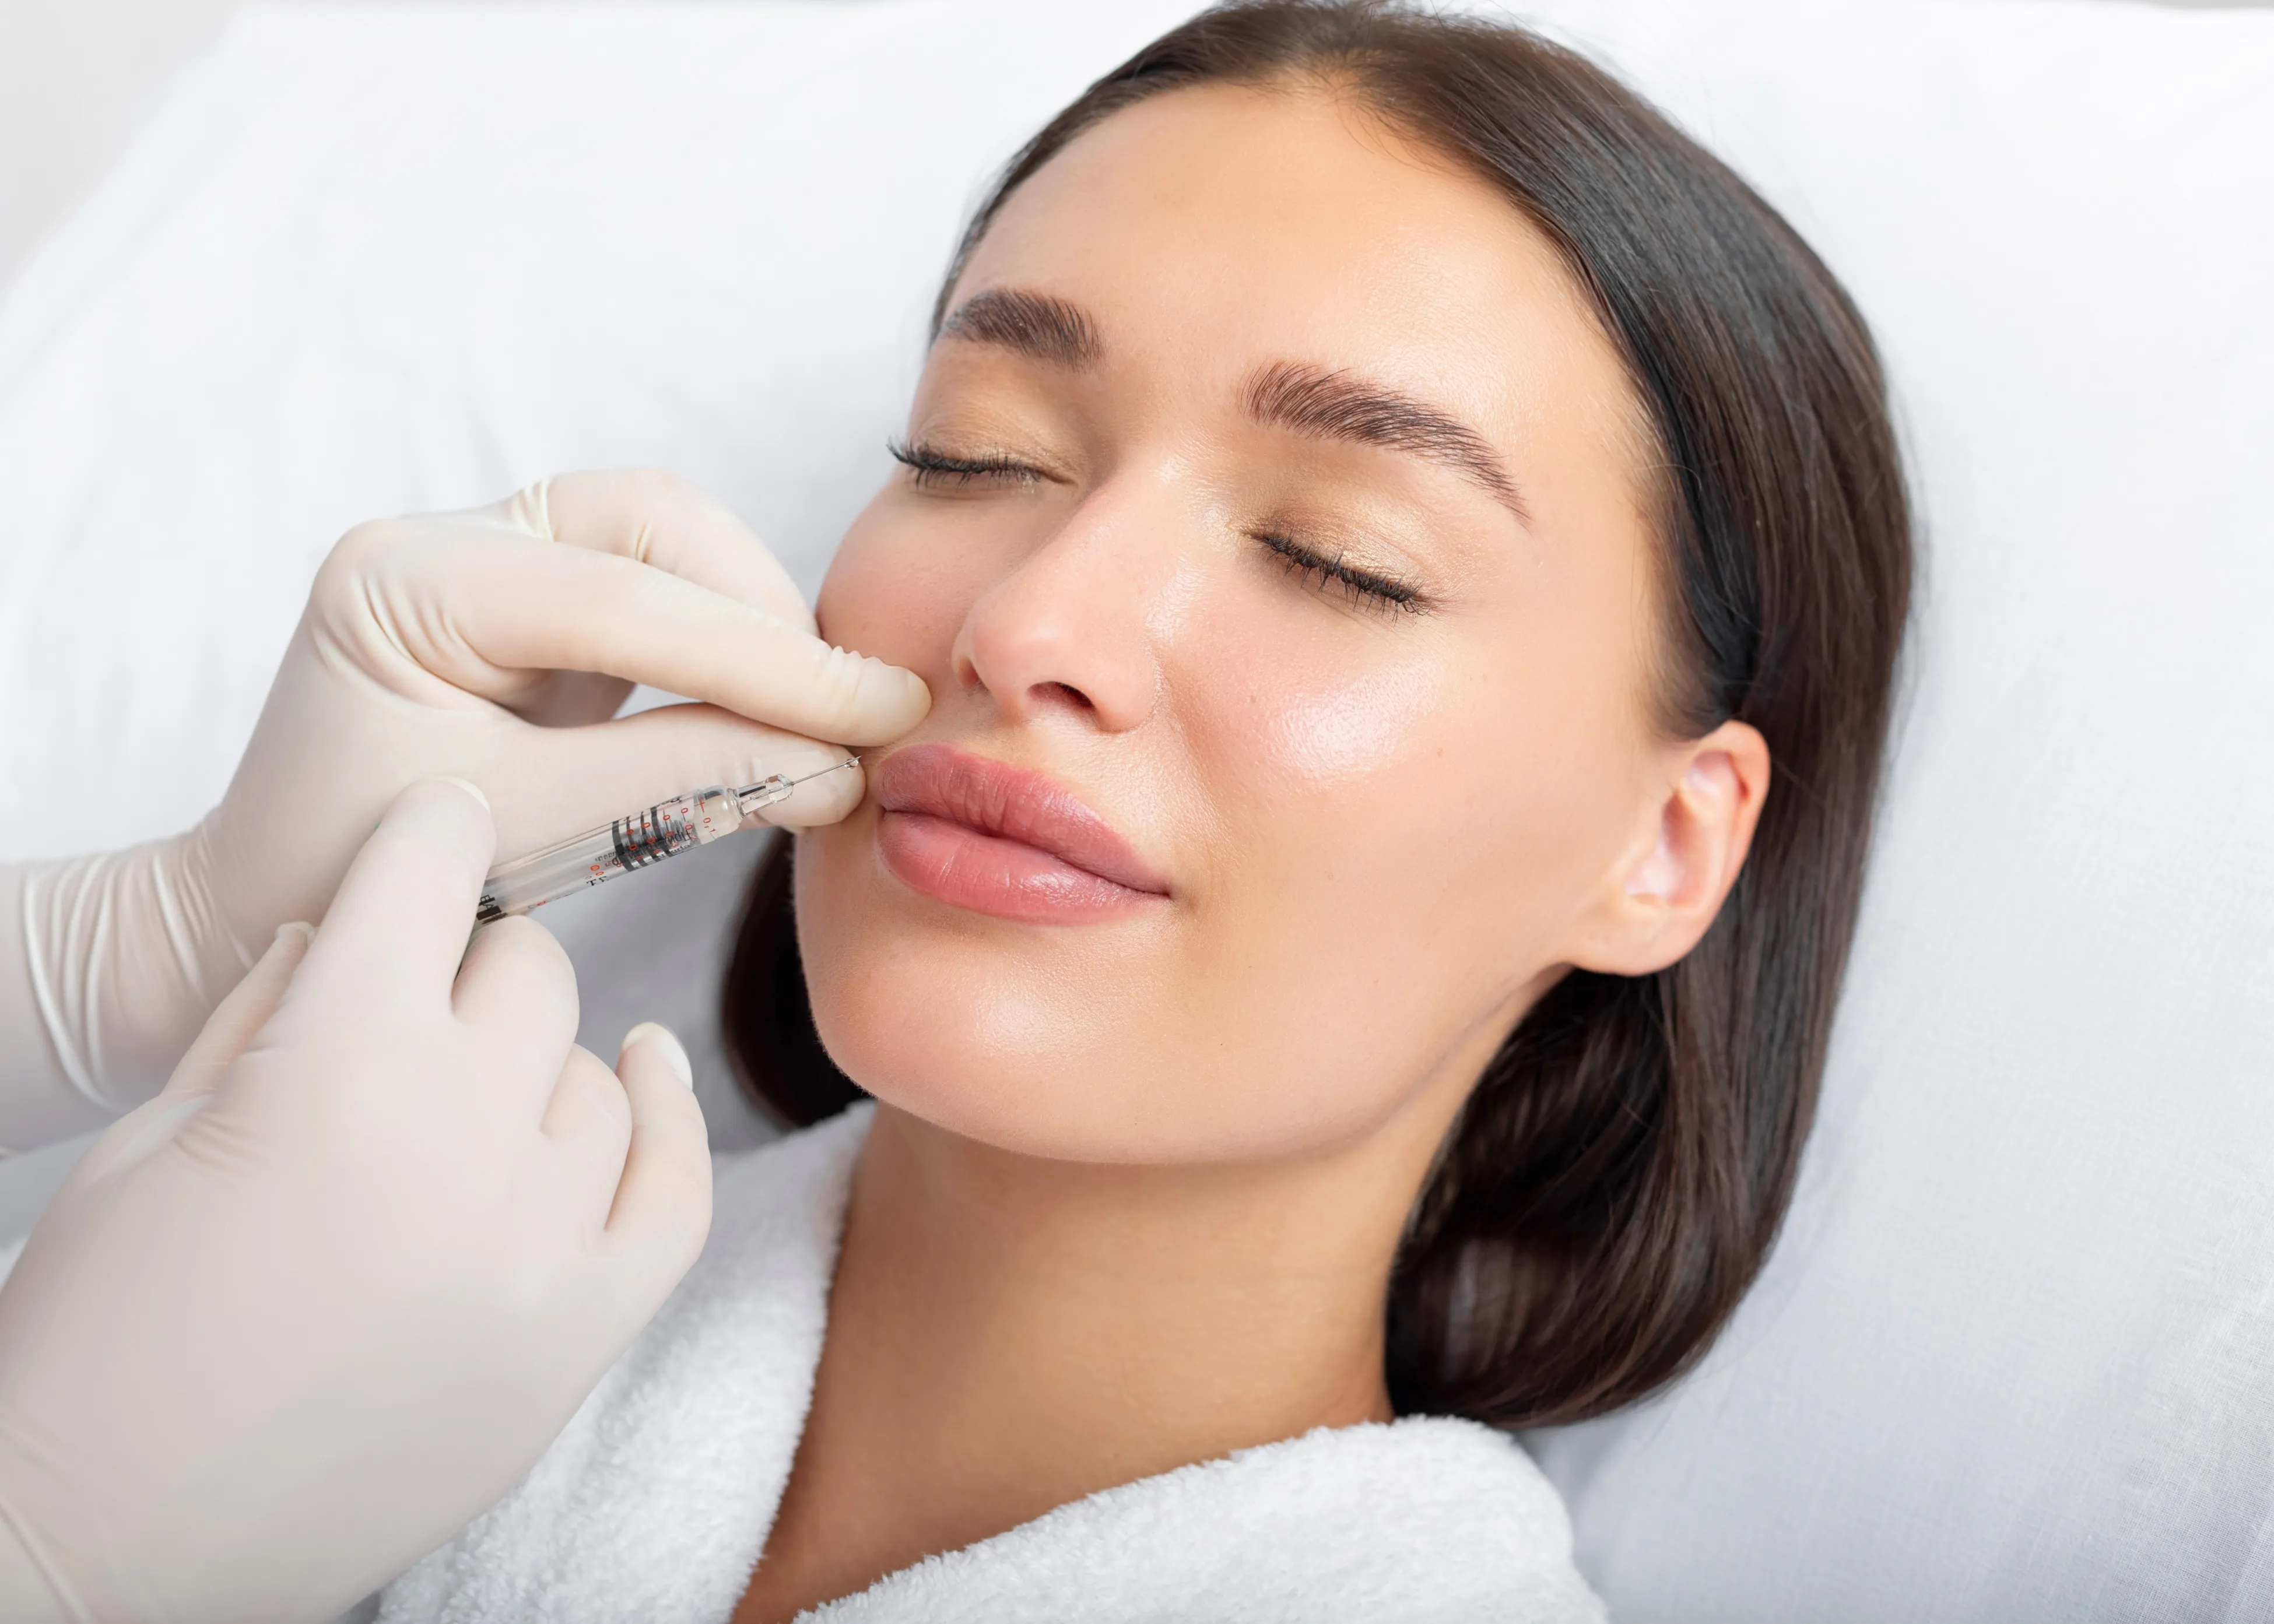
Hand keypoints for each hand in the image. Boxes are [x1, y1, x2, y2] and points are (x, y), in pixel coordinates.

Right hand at [0, 779, 711, 1622]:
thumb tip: (353, 928)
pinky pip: (676, 1193)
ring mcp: (536, 1245)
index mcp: (338, 1059)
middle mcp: (460, 1137)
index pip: (426, 876)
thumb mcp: (157, 1134)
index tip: (440, 826)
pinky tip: (645, 1070)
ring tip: (463, 1100)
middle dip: (471, 967)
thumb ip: (272, 1012)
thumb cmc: (99, 1330)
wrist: (104, 1542)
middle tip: (416, 1004)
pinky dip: (669, 1119)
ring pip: (596, 1078)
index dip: (429, 835)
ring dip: (536, 1067)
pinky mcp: (577, 1339)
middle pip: (529, 973)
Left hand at [6, 470, 927, 1133]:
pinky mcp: (537, 599)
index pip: (619, 600)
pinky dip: (730, 644)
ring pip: (670, 540)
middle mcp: (444, 541)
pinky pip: (663, 587)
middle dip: (764, 615)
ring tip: (826, 721)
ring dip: (756, 623)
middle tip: (861, 716)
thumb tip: (843, 765)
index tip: (883, 711)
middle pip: (653, 524)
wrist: (270, 910)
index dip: (766, 658)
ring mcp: (491, 557)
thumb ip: (680, 781)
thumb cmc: (362, 884)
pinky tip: (777, 711)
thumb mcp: (525, 836)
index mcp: (401, 583)